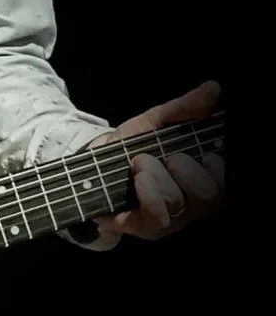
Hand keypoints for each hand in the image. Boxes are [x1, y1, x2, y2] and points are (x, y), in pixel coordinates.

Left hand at [93, 80, 224, 239]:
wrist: (92, 163)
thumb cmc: (131, 145)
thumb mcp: (156, 122)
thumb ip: (184, 108)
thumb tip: (213, 88)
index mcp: (201, 180)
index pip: (225, 185)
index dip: (221, 172)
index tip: (208, 154)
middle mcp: (191, 204)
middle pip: (210, 197)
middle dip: (191, 172)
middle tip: (172, 157)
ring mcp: (169, 219)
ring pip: (179, 204)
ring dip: (159, 176)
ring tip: (141, 160)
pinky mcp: (144, 227)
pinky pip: (157, 218)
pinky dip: (150, 193)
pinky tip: (140, 177)